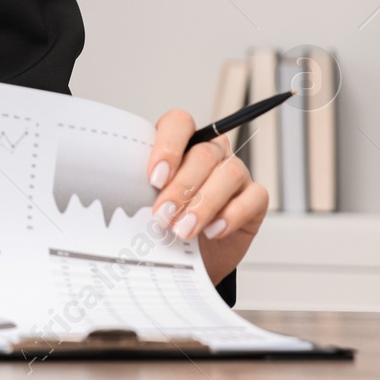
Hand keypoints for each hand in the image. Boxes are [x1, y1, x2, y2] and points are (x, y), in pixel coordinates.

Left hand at [145, 109, 267, 285]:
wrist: (193, 256)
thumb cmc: (169, 220)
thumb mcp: (149, 200)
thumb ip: (143, 187)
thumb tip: (125, 192)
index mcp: (182, 143)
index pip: (179, 123)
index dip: (167, 147)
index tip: (154, 178)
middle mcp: (211, 152)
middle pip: (202, 154)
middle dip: (180, 188)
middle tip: (162, 215)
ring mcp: (236, 172)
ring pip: (228, 174)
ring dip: (203, 205)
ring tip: (183, 230)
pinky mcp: (255, 197)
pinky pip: (253, 197)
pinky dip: (232, 215)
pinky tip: (212, 231)